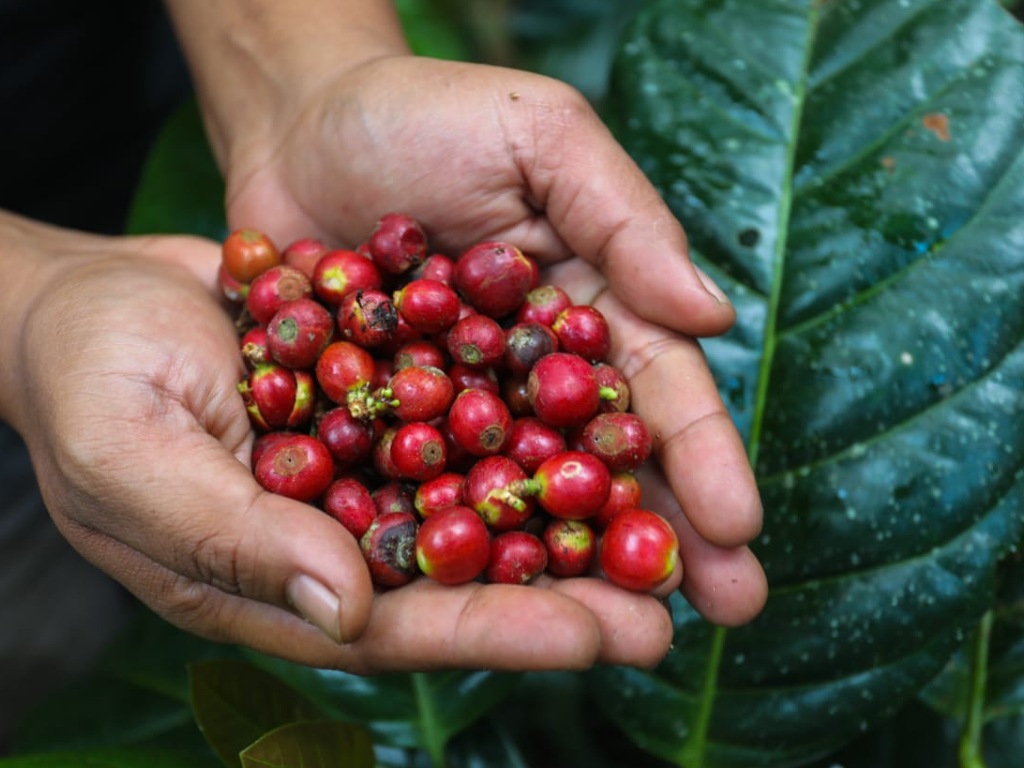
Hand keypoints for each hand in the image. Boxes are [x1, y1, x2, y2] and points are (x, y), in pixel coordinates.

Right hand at [5, 215, 677, 671]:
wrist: (91, 296)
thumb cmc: (85, 382)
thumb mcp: (129, 460)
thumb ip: (234, 541)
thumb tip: (347, 610)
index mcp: (280, 579)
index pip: (402, 625)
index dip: (498, 632)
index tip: (596, 637)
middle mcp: (341, 536)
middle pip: (468, 578)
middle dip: (570, 591)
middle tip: (673, 600)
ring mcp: (369, 468)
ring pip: (486, 502)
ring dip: (576, 511)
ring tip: (674, 523)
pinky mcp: (386, 399)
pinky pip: (472, 417)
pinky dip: (537, 424)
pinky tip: (609, 419)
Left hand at [223, 56, 767, 627]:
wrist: (301, 127)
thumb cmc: (429, 115)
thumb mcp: (540, 135)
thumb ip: (624, 216)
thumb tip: (715, 313)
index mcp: (592, 308)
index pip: (659, 388)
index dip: (701, 455)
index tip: (738, 526)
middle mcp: (535, 374)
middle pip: (604, 464)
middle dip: (661, 535)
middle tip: (722, 614)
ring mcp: (460, 411)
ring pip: (522, 499)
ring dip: (569, 567)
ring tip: (616, 635)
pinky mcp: (380, 430)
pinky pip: (417, 490)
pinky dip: (449, 542)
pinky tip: (479, 600)